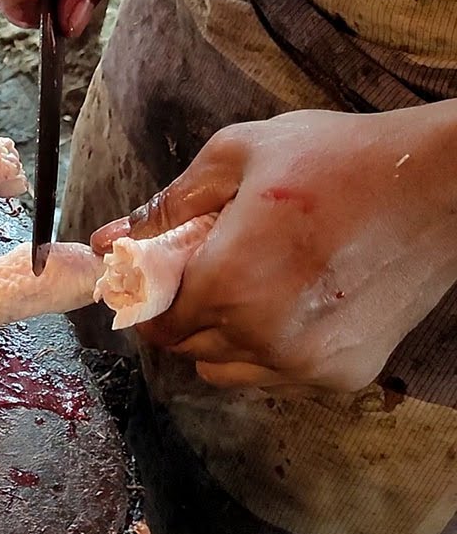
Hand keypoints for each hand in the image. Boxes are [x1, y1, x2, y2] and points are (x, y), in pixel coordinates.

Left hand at [90, 103, 456, 392]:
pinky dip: (267, 347)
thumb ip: (165, 207)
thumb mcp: (237, 158)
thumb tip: (110, 241)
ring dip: (221, 335)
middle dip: (184, 310)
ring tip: (253, 281)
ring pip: (226, 367)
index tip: (157, 274)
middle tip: (211, 265)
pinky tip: (292, 300)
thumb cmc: (339, 160)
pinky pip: (275, 374)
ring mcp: (305, 363)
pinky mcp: (342, 374)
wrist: (443, 182)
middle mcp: (263, 337)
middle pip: (185, 346)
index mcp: (228, 285)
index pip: (154, 319)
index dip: (148, 295)